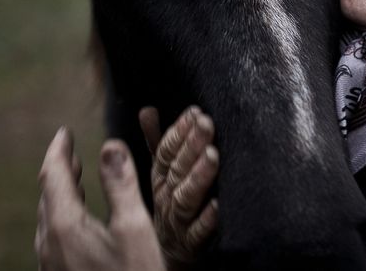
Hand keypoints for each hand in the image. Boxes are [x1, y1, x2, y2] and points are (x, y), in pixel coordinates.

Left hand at [35, 127, 166, 270]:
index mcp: (65, 227)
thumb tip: (111, 146)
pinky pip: (53, 239)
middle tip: (70, 152)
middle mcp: (49, 246)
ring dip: (60, 195)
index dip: (58, 151)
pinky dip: (62, 217)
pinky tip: (76, 222)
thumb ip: (121, 186)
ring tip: (73, 181)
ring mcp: (50, 265)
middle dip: (60, 171)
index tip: (65, 132)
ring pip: (49, 220)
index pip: (53, 176)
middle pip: (48, 198)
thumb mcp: (135, 229)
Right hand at [139, 106, 219, 269]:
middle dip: (191, 146)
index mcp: (160, 179)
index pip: (165, 152)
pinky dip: (207, 219)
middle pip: (177, 170)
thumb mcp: (160, 174)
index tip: (194, 112)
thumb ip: (157, 143)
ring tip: (213, 156)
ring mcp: (178, 221)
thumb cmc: (168, 205)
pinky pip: (199, 232)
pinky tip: (218, 204)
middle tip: (207, 124)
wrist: (169, 254)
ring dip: (198, 176)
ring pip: (185, 198)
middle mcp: (166, 198)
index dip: (179, 132)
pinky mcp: (191, 244)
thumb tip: (147, 110)